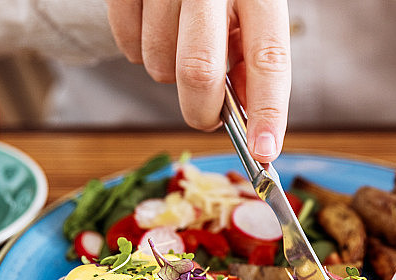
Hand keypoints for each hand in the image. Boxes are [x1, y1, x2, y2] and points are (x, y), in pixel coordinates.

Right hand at [106, 0, 290, 162]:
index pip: (268, 57)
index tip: (265, 150)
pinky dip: (140, 52)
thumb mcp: (253, 7)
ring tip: (182, 45)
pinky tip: (157, 29)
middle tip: (208, 117)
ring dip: (169, 75)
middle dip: (202, 110)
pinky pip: (127, 45)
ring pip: (158, 63)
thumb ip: (254, 56)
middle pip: (198, 70)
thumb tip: (250, 115)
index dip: (268, 110)